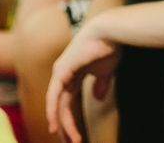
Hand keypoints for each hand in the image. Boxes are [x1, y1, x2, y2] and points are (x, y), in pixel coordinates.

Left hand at [45, 25, 121, 142]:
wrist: (110, 31)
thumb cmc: (109, 47)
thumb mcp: (105, 70)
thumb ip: (100, 84)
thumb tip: (97, 97)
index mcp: (72, 74)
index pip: (67, 102)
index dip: (70, 119)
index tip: (76, 136)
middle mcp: (62, 74)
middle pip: (61, 106)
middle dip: (66, 126)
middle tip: (72, 142)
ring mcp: (60, 73)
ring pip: (58, 105)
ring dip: (63, 124)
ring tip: (70, 140)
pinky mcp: (61, 72)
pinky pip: (54, 97)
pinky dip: (54, 112)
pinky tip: (55, 126)